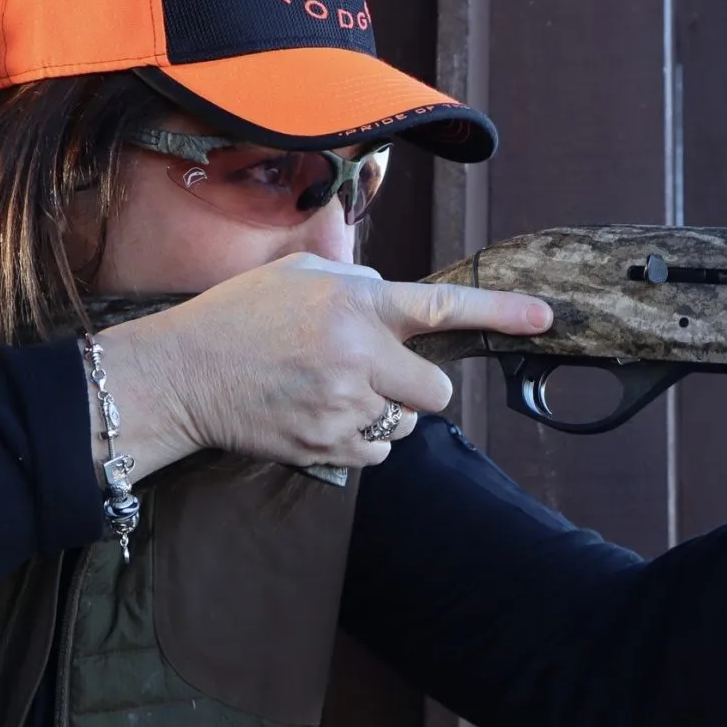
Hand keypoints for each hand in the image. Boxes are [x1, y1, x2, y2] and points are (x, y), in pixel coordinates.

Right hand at [95, 253, 551, 478]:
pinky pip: (376, 451)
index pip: (441, 308)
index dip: (499, 312)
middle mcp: (358, 358)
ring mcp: (344, 410)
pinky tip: (322, 416)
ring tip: (333, 392)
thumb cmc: (235, 316)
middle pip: (436, 391)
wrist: (181, 375)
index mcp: (354, 306)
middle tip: (379, 373)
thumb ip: (353, 279)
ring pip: (404, 424)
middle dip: (419, 385)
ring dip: (386, 410)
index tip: (544, 317)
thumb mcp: (294, 274)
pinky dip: (362, 438)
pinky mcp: (327, 450)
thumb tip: (389, 291)